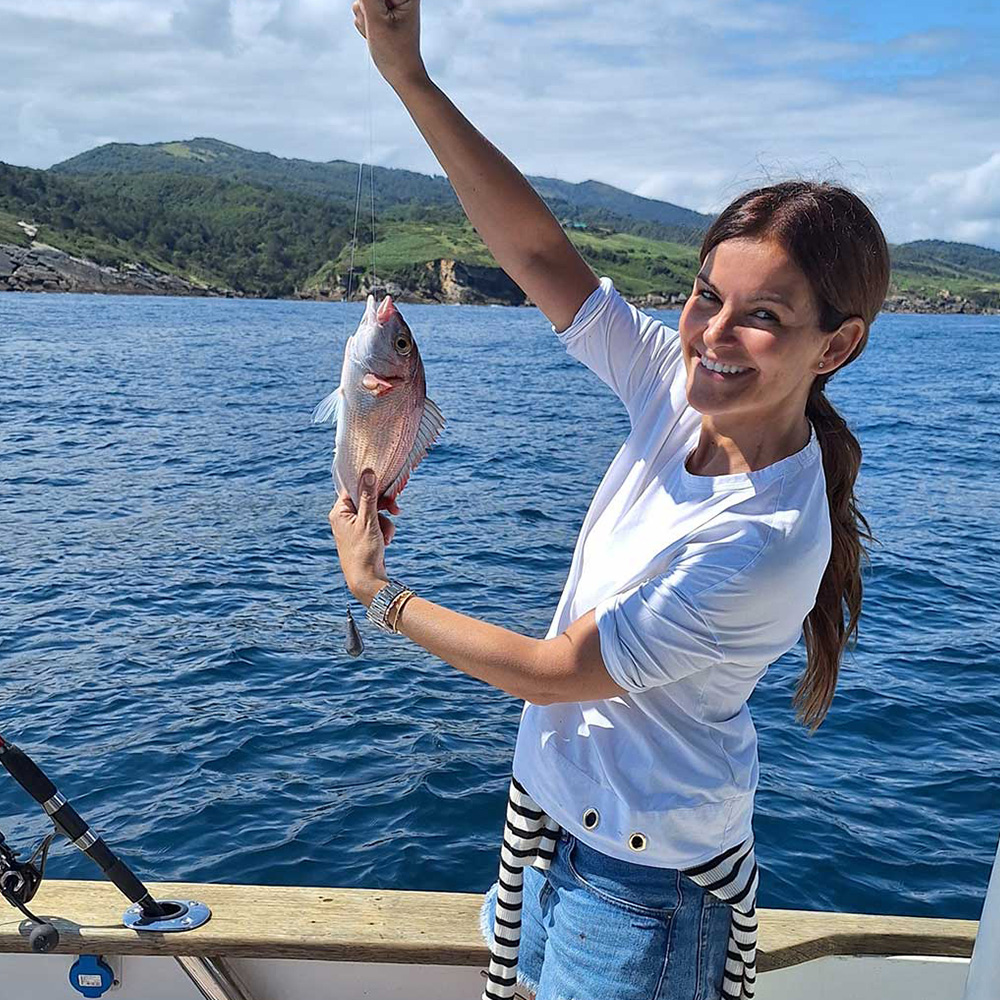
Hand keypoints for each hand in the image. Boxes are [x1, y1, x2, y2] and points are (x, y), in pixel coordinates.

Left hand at [329, 469, 397, 603]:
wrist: (367, 581)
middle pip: (367, 499)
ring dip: (386, 522)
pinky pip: (377, 524)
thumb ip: (368, 496)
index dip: (371, 486)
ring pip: (375, 512)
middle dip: (383, 507)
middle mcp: (344, 517)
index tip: (385, 485)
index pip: (354, 488)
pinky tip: (386, 542)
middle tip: (396, 510)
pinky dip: (384, 530)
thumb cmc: (363, 551)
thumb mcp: (369, 521)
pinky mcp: (363, 535)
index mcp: (339, 512)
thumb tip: (368, 472)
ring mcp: (354, 527)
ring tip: (387, 537)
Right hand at [352, 0, 427, 90]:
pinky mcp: (380, 11)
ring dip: (364, 17)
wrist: (401, 74)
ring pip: (360, 0)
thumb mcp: (376, 19)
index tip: (376, 16)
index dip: (368, 3)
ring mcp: (388, 3)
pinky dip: (364, 23)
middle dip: (365, 8)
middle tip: (379, 26)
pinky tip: (376, 34)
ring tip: (378, 33)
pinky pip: (360, 9)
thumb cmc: (394, 51)